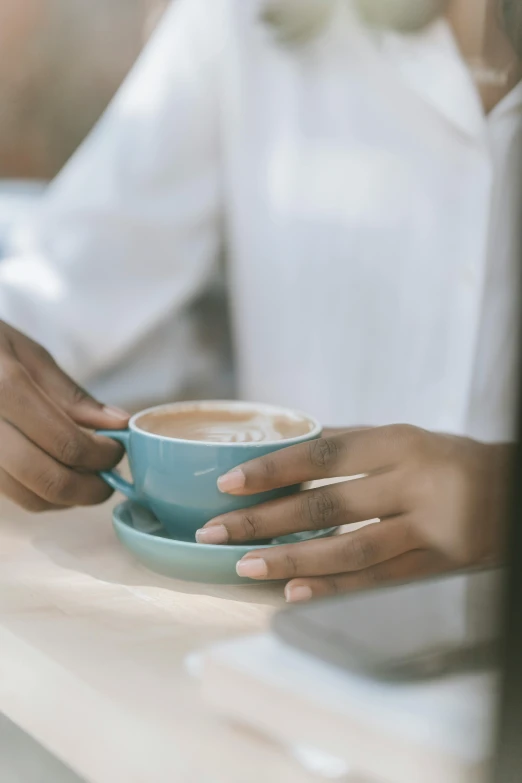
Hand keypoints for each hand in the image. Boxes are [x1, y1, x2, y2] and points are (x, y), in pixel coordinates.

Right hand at [0, 321, 128, 510]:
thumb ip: (71, 395)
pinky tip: (55, 475)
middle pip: (46, 479)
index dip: (102, 455)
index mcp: (2, 387)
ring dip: (67, 498)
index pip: (65, 442)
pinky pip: (8, 493)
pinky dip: (40, 494)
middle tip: (109, 479)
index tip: (118, 451)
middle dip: (89, 488)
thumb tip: (118, 424)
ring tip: (86, 478)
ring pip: (26, 497)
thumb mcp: (26, 353)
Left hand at [196, 425, 510, 600]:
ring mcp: (429, 528)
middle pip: (326, 502)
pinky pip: (380, 581)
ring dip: (292, 558)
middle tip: (215, 531)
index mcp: (398, 443)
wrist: (513, 492)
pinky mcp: (440, 566)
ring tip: (245, 565)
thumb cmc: (445, 460)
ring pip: (350, 548)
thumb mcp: (403, 439)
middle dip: (264, 519)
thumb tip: (282, 445)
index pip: (322, 453)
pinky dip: (336, 589)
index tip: (227, 483)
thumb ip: (348, 443)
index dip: (272, 469)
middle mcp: (413, 482)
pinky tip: (295, 593)